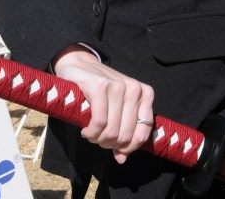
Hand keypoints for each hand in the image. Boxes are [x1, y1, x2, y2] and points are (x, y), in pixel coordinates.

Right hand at [52, 45, 154, 163]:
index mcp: (144, 94)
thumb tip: (122, 159)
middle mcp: (134, 89)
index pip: (143, 132)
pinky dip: (91, 132)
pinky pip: (99, 122)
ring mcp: (117, 86)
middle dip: (110, 144)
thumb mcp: (117, 108)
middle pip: (125, 135)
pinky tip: (86, 131)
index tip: (117, 149)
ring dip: (98, 139)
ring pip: (111, 130)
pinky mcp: (99, 87)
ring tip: (91, 135)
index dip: (129, 147)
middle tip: (99, 140)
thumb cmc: (100, 90)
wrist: (79, 65)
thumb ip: (123, 132)